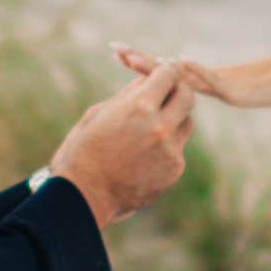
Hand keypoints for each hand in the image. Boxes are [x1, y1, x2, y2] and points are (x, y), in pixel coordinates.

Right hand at [44, 57, 201, 226]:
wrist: (84, 196)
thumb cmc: (83, 151)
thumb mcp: (98, 114)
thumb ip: (127, 95)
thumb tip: (146, 79)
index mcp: (139, 106)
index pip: (169, 75)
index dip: (162, 74)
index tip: (156, 79)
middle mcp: (161, 127)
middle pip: (187, 96)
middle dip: (176, 92)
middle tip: (163, 96)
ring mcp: (171, 151)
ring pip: (187, 123)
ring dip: (174, 120)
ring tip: (151, 127)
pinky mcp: (174, 170)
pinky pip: (179, 149)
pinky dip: (167, 147)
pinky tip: (144, 155)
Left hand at [108, 47, 270, 111]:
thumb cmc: (257, 87)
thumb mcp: (223, 92)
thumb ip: (202, 91)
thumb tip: (180, 97)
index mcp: (197, 79)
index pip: (162, 70)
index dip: (140, 62)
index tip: (115, 52)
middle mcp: (202, 76)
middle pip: (165, 67)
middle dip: (138, 58)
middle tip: (114, 48)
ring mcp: (215, 80)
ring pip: (181, 72)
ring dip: (156, 65)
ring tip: (134, 59)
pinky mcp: (232, 87)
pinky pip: (212, 78)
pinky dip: (196, 68)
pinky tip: (180, 61)